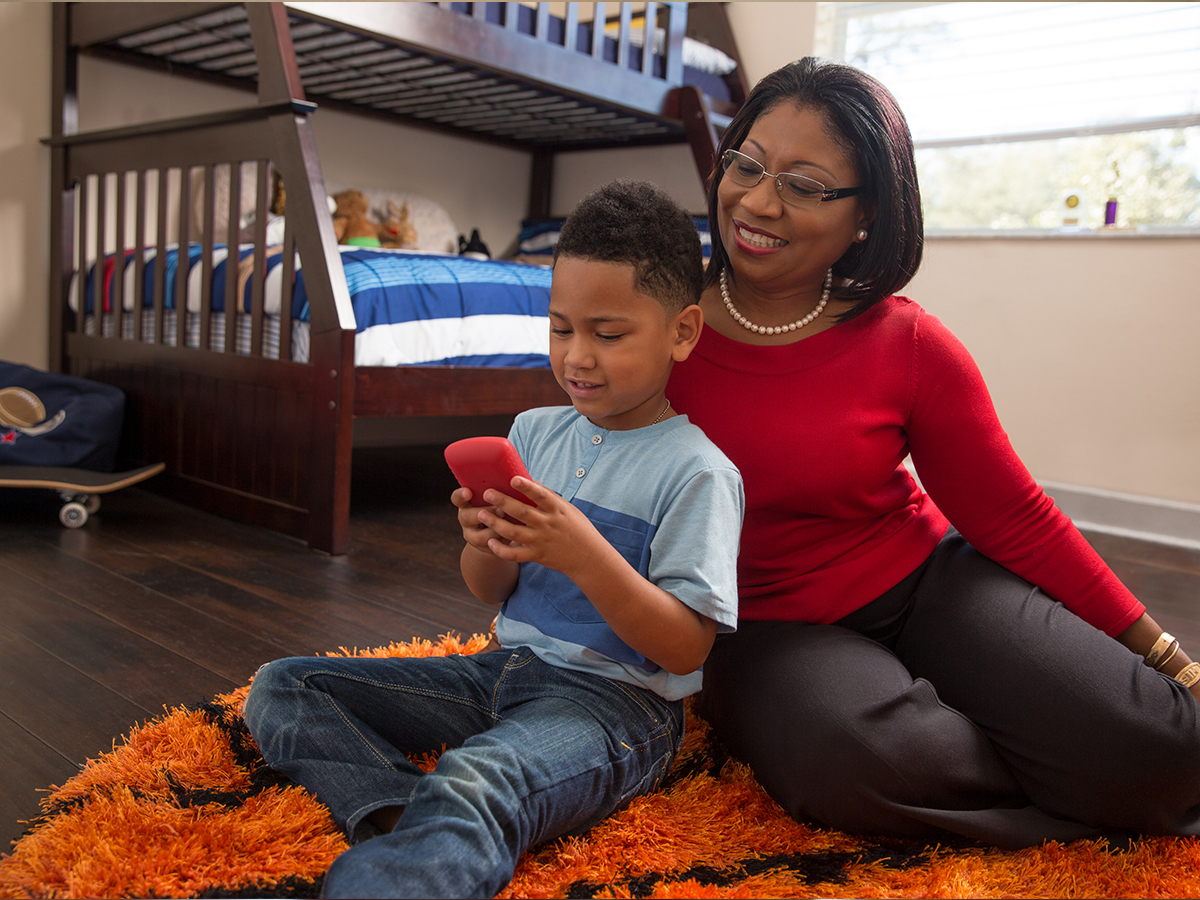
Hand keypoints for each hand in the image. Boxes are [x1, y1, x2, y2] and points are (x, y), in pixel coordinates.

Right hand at [451, 486, 518, 554]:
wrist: (501, 530)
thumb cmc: (500, 505)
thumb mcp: (495, 498)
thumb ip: (498, 492)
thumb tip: (519, 479)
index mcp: (466, 503)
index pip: (457, 498)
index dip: (461, 495)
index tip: (468, 491)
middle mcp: (466, 519)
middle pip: (466, 517)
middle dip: (484, 513)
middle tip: (500, 509)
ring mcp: (472, 536)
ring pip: (479, 537)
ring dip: (495, 529)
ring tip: (510, 523)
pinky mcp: (483, 548)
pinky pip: (492, 547)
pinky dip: (504, 541)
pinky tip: (515, 534)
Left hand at [477, 477, 605, 575]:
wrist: (589, 558)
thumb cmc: (579, 529)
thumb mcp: (569, 509)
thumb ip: (550, 497)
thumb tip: (534, 482)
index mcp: (557, 510)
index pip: (541, 496)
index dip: (527, 487)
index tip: (513, 479)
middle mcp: (548, 524)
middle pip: (522, 512)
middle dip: (503, 502)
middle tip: (487, 494)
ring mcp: (542, 541)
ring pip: (514, 533)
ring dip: (496, 523)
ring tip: (480, 515)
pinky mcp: (537, 556)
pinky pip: (516, 555)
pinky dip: (502, 550)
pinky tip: (490, 542)